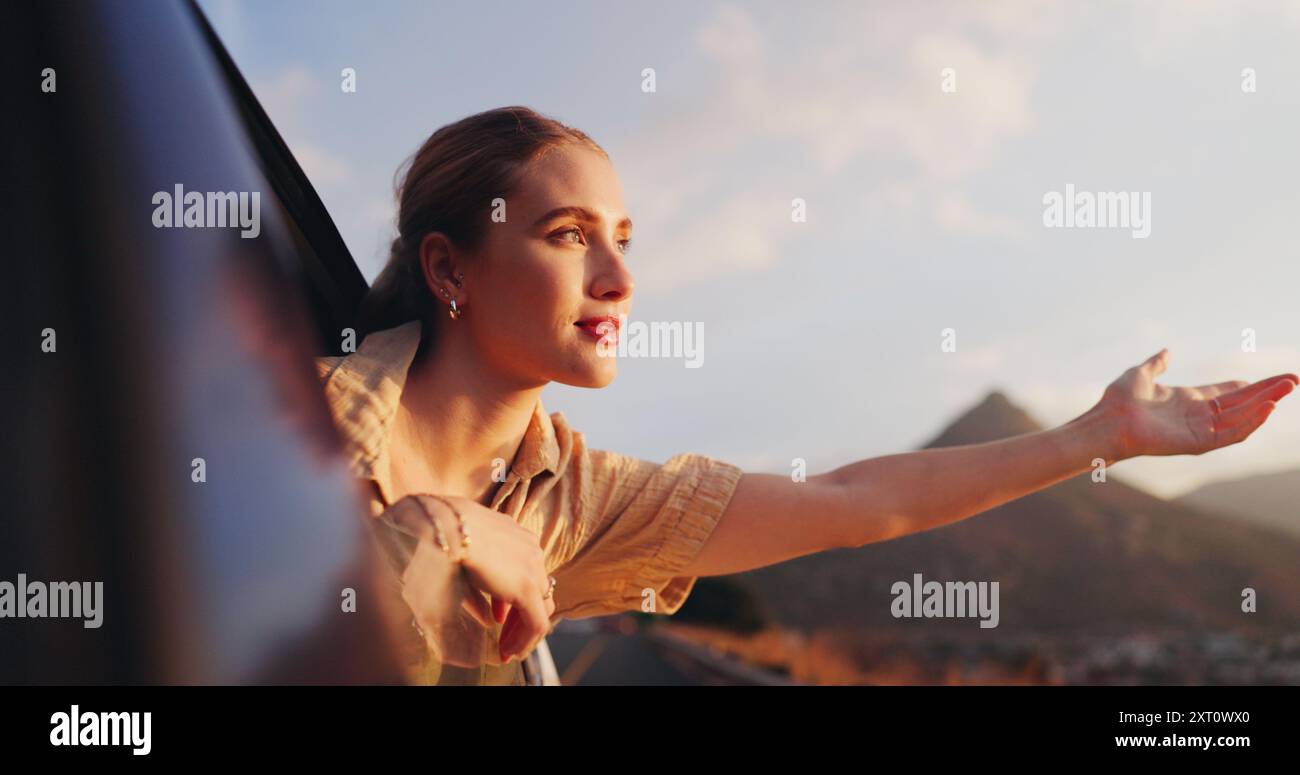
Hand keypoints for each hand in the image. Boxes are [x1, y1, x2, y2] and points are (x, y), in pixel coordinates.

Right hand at [382, 495, 555, 666]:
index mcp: (515, 536)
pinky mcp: (528, 587)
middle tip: (504, 638)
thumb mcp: (462, 561)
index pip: (525, 572)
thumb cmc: (443, 538)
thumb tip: (488, 618)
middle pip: (537, 590)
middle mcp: (530, 548)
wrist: (445, 527)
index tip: (497, 617)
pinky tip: (510, 651)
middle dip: (519, 617)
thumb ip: (478, 590)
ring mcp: (533, 566)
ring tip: (507, 649)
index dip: (509, 600)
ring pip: (540, 608)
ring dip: (522, 632)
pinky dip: (525, 640)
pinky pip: (536, 622)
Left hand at [1091, 348, 1296, 458]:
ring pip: (1241, 418)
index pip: (1225, 394)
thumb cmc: (1118, 400)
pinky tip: (1267, 407)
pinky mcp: (1198, 443)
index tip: (1266, 380)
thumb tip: (1167, 351)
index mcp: (1187, 400)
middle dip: (1267, 392)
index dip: (1246, 387)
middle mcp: (1197, 415)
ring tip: (1286, 389)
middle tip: (1293, 380)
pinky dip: (1250, 422)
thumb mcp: (1141, 374)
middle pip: (1241, 403)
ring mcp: (1199, 430)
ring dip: (1265, 404)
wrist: (1107, 421)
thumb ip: (1157, 363)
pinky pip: (1231, 434)